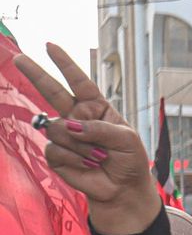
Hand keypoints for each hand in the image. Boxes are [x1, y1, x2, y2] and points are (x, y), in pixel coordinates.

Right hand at [15, 45, 159, 234]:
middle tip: (19, 58)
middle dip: (36, 74)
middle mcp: (77, 117)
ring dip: (79, 145)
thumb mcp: (126, 140)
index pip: (79, 82)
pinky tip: (88, 165)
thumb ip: (100, 128)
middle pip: (52, 92)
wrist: (123, 189)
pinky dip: (74, 158)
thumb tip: (71, 125)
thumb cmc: (129, 160)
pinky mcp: (57, 154)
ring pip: (57, 129)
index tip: (49, 46)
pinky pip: (55, 149)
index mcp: (96, 108)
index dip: (65, 64)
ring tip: (98, 158)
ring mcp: (65, 135)